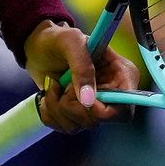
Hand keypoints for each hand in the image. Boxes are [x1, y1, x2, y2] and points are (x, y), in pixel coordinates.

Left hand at [23, 21, 137, 132]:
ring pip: (80, 125)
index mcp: (121, 74)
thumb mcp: (72, 42)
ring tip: (55, 85)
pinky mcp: (76, 113)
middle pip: (99, 120)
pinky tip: (50, 93)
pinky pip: (65, 126)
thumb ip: (82, 67)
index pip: (125, 108)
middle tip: (63, 84)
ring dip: (58, 107)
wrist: (39, 47)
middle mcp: (111, 94)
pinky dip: (51, 112)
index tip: (83, 99)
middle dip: (74, 106)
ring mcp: (93, 105)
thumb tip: (88, 99)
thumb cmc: (60, 39)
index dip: (104, 112)